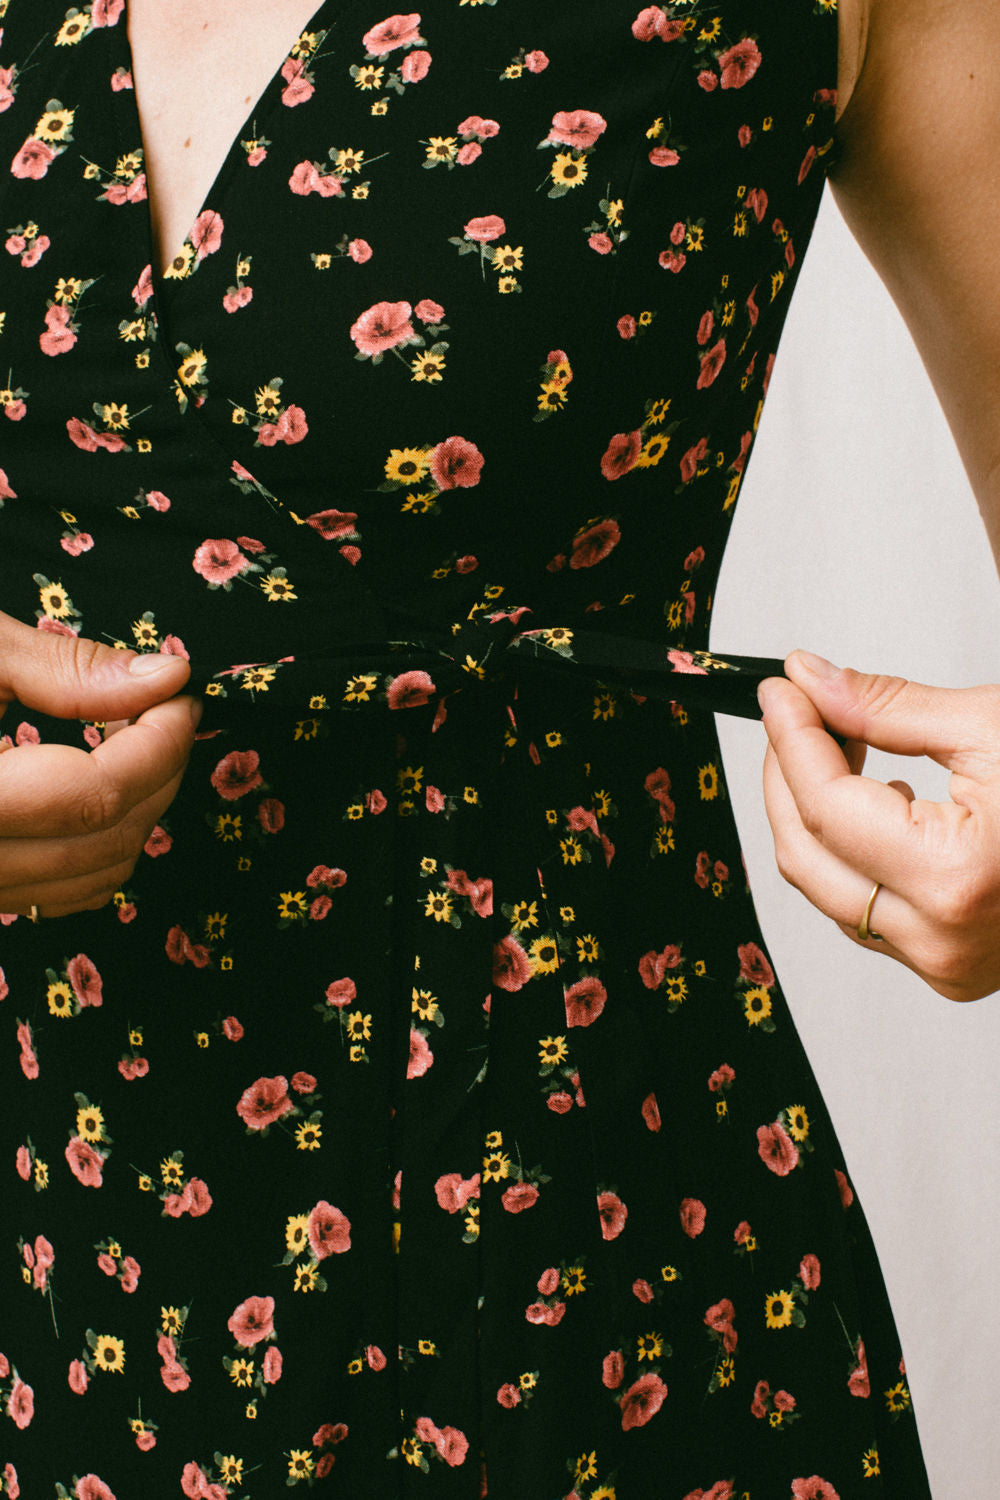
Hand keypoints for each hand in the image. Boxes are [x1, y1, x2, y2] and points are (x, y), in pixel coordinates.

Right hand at [0, 612, 198, 918]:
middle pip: (103, 841)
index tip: (180, 699)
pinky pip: (59, 895)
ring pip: (91, 878)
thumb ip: (61, 668)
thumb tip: (163, 676)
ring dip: (138, 810)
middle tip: (166, 712)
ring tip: (132, 742)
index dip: (157, 745)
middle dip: (158, 772)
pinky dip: (101, 846)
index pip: (92, 796)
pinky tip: (98, 786)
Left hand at [758, 650, 999, 1001]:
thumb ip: (886, 707)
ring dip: (815, 814)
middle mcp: (944, 940)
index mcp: (958, 878)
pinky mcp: (952, 969)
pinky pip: (865, 911)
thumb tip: (811, 679)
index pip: (826, 804)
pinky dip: (854, 853)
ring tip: (845, 748)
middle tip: (796, 712)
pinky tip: (883, 804)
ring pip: (829, 889)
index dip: (791, 737)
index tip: (778, 690)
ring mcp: (948, 964)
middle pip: (807, 854)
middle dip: (786, 776)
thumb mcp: (992, 725)